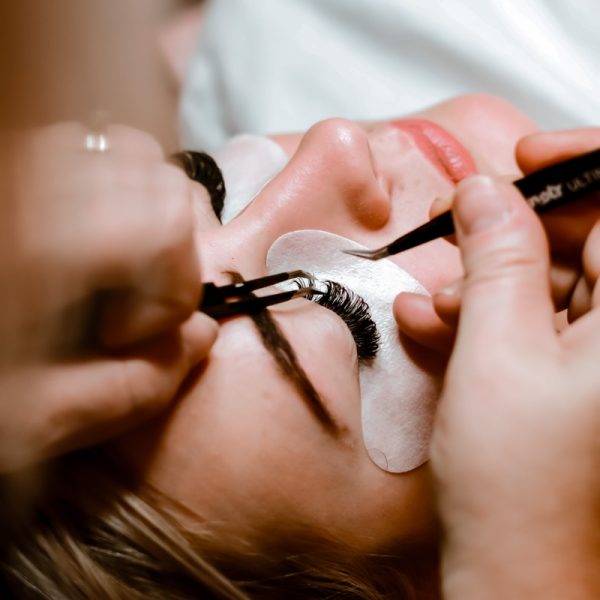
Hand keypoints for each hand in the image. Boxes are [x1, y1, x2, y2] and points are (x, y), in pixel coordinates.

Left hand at [0, 123, 217, 471]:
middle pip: (156, 176)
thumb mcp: (27, 425)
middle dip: (169, 248)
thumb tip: (201, 336)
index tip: (129, 336)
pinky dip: (108, 192)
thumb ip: (133, 387)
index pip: (164, 219)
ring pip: (123, 150)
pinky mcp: (12, 167)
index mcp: (33, 244)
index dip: (174, 287)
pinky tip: (76, 244)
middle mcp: (25, 181)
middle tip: (124, 303)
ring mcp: (15, 163)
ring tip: (104, 268)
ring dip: (143, 213)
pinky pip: (82, 151)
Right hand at [429, 176, 599, 597]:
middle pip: (588, 240)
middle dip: (515, 231)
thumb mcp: (495, 351)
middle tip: (460, 229)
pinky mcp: (576, 376)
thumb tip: (485, 195)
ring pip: (555, 282)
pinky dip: (489, 315)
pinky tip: (441, 324)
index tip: (527, 160)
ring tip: (437, 302)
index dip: (582, 165)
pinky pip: (538, 320)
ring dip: (488, 280)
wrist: (515, 567)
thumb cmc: (520, 488)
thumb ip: (496, 260)